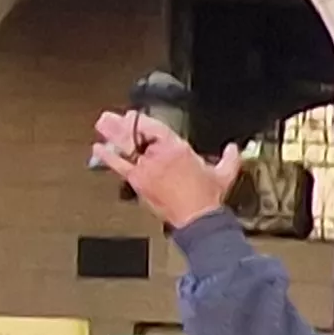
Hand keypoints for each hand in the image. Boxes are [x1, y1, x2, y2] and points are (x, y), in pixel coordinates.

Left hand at [90, 111, 245, 229]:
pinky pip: (118, 165)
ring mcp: (145, 168)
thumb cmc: (208, 199)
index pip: (154, 127)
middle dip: (120, 124)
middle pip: (134, 134)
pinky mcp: (137, 182)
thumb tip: (234, 150)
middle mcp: (158, 155)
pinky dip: (107, 156)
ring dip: (111, 134)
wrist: (198, 219)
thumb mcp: (224, 174)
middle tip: (109, 116)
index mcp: (177, 149)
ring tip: (101, 125)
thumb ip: (230, 158)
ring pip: (124, 146)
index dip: (141, 120)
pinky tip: (98, 149)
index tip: (133, 116)